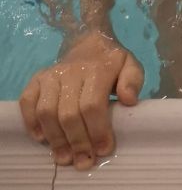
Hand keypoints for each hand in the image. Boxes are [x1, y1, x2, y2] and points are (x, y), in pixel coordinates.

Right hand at [19, 33, 143, 170]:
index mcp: (97, 69)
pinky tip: (42, 138)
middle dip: (77, 142)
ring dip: (55, 139)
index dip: (97, 131)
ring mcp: (51, 75)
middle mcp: (71, 72)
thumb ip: (133, 81)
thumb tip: (129, 100)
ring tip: (65, 157)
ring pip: (47, 112)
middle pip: (69, 113)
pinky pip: (27, 102)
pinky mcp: (37, 79)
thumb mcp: (130, 65)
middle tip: (84, 161)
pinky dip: (31, 122)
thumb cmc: (110, 62)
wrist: (88, 42)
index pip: (93, 105)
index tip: (103, 149)